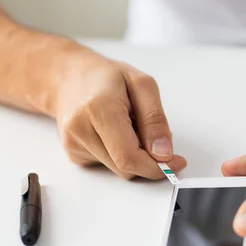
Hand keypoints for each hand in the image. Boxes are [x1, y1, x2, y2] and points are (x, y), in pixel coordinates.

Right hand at [53, 49, 185, 178]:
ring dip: (134, 154)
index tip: (176, 163)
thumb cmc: (106, 77)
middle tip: (154, 136)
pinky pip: (107, 165)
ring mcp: (73, 143)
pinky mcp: (73, 153)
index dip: (156, 167)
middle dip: (148, 159)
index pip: (129, 157)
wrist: (69, 77)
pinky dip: (119, 154)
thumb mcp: (142, 85)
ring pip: (119, 169)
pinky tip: (114, 132)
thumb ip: (155, 120)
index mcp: (99, 108)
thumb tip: (163, 153)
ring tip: (128, 125)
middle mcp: (80, 129)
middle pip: (126, 167)